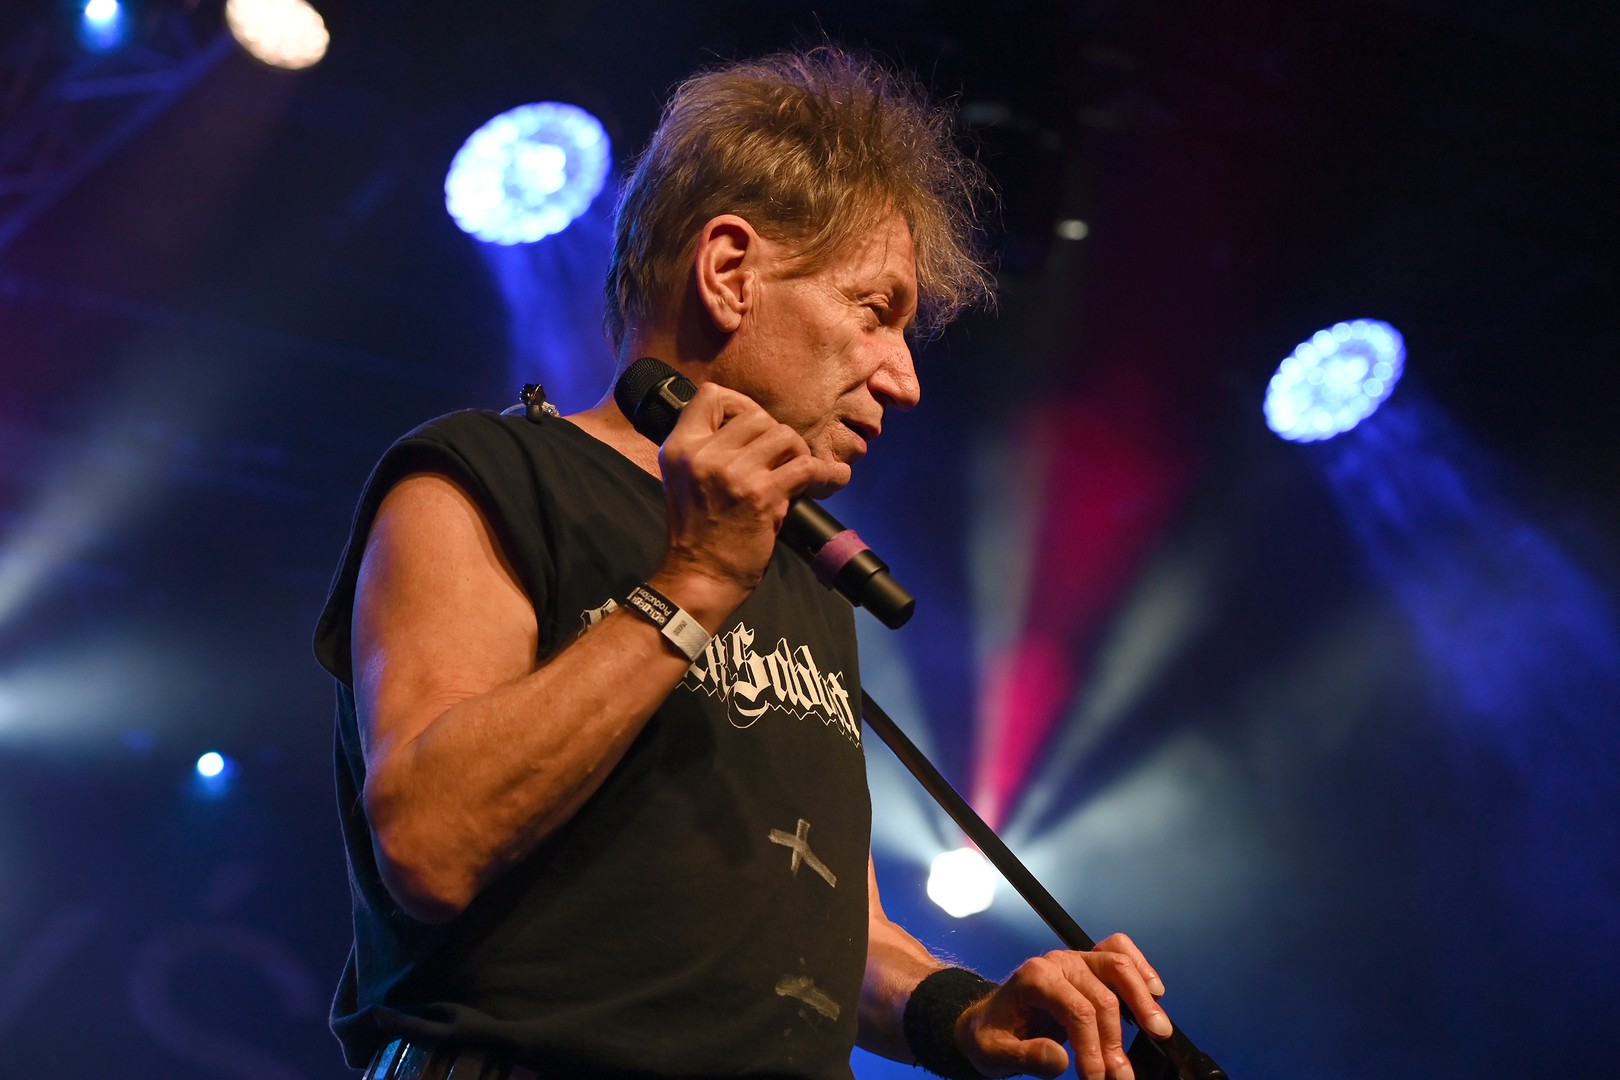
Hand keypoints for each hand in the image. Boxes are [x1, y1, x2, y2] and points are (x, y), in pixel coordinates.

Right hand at [654, 382, 836, 618]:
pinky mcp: (760, 494)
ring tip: (796, 474)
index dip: (740, 404)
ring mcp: (733, 473)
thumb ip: (709, 449)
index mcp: (681, 447)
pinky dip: (825, 473)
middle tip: (779, 461)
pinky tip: (832, 479)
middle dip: (775, 435)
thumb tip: (755, 426)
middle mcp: (703, 454)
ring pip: (784, 435)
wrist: (699, 576)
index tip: (755, 426)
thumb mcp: (685, 478)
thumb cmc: (698, 532)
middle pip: (757, 414)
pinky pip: (805, 466)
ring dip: (796, 453)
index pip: (711, 395)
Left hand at [956, 934, 1170, 1079]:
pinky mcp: (1086, 965)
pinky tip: (1155, 991)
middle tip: (1121, 1075)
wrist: (987, 1022)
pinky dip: (1140, 967)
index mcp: (1034, 979)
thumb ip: (1026, 1057)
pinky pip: (1117, 952)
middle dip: (1115, 1040)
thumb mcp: (994, 1054)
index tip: (1097, 1078)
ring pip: (1117, 966)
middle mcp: (1057, 963)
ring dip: (1142, 1000)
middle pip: (1102, 996)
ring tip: (1158, 1031)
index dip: (1093, 1047)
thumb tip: (1061, 1058)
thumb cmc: (991, 1037)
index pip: (1078, 1011)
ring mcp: (1074, 960)